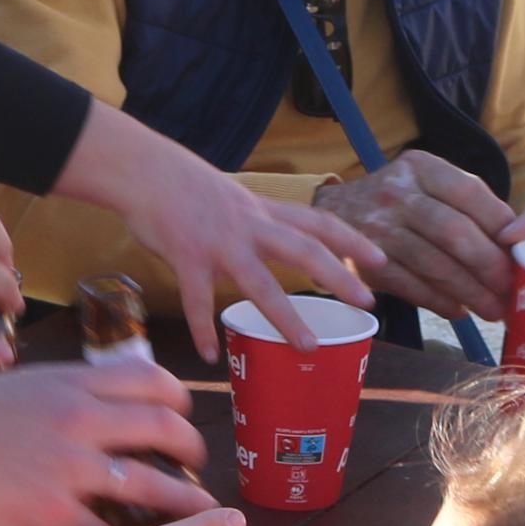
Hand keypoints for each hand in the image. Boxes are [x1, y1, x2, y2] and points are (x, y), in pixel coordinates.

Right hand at [0, 359, 211, 525]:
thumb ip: (69, 392)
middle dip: (193, 451)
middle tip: (197, 469)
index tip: (182, 417)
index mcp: (74, 383)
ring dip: (186, 505)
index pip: (154, 380)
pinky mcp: (53, 513)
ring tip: (201, 520)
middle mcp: (81, 418)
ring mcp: (70, 467)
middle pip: (167, 429)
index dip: (179, 400)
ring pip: (155, 485)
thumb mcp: (24, 386)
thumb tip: (104, 401)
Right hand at [66, 106, 370, 351]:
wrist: (143, 170)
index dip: (352, 240)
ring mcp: (219, 243)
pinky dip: (203, 329)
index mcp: (262, 211)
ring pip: (260, 282)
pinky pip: (198, 300)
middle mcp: (249, 225)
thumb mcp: (231, 197)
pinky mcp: (187, 256)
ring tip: (307, 348)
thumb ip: (252, 220)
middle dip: (339, 276)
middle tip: (368, 302)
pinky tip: (209, 355)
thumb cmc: (183, 185)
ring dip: (286, 317)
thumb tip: (267, 241)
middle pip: (304, 250)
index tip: (381, 259)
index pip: (318, 221)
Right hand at [312, 153, 516, 318]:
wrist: (332, 212)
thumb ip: (465, 203)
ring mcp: (378, 228)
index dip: (501, 225)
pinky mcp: (365, 263)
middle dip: (490, 266)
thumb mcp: (425, 184)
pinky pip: (412, 287)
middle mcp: (397, 194)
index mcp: (421, 168)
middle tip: (512, 289)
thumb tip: (515, 242)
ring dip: (470, 292)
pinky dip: (440, 302)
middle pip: (454, 232)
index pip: (470, 193)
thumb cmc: (397, 201)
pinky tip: (459, 310)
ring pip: (435, 265)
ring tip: (493, 309)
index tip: (522, 252)